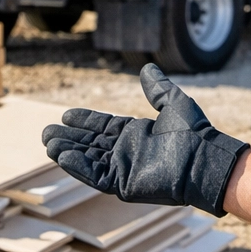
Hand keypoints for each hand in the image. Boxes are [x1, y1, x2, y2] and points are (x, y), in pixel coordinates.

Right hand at [41, 63, 249, 214]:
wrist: (204, 159)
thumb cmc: (195, 133)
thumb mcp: (174, 103)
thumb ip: (158, 89)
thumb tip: (148, 68)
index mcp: (137, 134)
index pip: (103, 127)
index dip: (85, 121)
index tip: (65, 115)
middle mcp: (128, 151)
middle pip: (91, 143)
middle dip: (70, 138)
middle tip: (46, 132)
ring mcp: (125, 168)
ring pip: (90, 159)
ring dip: (69, 152)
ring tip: (49, 144)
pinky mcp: (125, 183)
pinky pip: (97, 176)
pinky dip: (80, 167)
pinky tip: (64, 158)